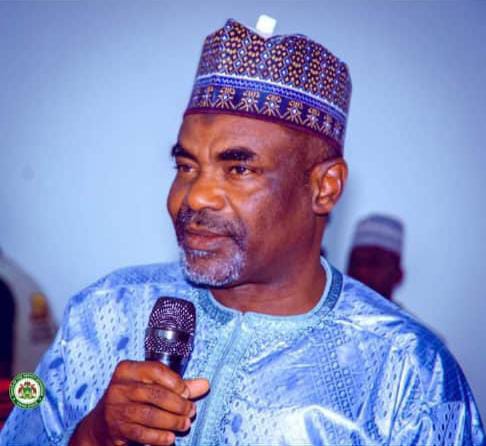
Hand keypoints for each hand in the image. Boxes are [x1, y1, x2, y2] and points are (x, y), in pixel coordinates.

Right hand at [69, 360, 209, 445]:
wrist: (103, 424)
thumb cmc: (135, 399)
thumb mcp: (153, 387)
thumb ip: (179, 385)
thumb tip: (205, 384)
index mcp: (127, 369)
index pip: (155, 370)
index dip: (175, 381)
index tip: (187, 393)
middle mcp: (118, 386)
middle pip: (154, 394)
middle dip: (177, 405)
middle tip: (191, 411)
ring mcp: (115, 408)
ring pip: (149, 415)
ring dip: (172, 421)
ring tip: (185, 424)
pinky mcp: (116, 428)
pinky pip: (141, 433)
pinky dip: (158, 437)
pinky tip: (170, 438)